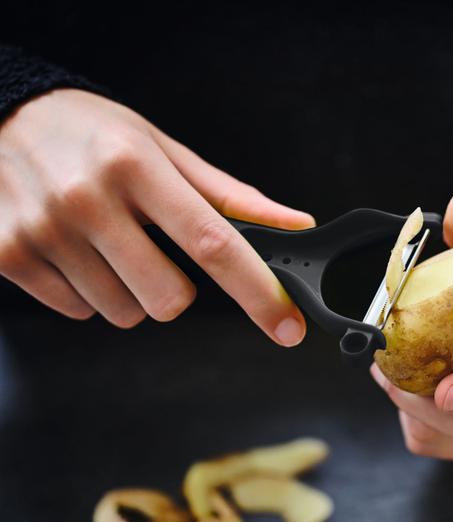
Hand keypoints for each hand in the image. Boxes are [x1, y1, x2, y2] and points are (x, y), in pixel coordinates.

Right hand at [0, 89, 313, 344]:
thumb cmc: (91, 134)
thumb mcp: (162, 149)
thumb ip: (230, 196)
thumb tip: (294, 225)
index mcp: (135, 165)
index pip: (213, 242)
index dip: (258, 292)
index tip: (287, 326)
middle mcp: (87, 198)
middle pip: (170, 299)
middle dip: (176, 289)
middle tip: (152, 249)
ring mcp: (43, 231)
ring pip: (125, 312)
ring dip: (129, 289)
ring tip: (104, 241)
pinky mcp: (7, 256)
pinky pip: (80, 311)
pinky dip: (88, 291)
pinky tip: (73, 249)